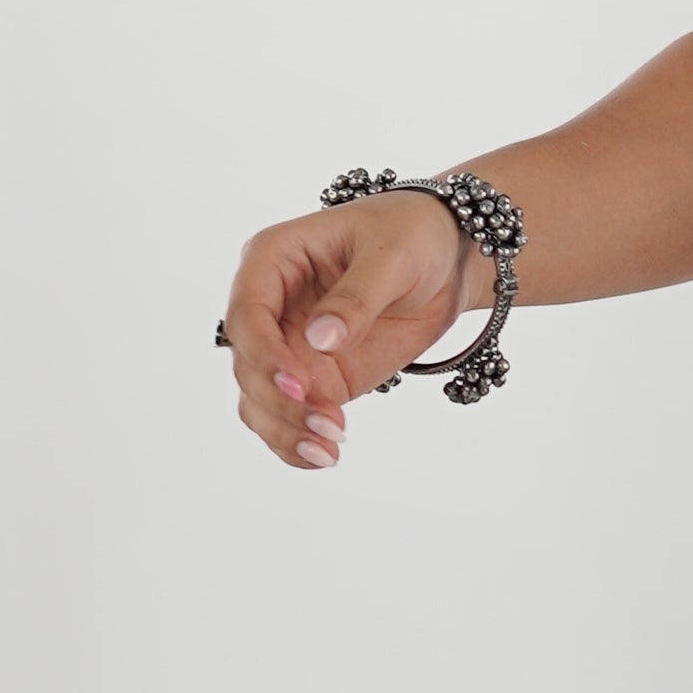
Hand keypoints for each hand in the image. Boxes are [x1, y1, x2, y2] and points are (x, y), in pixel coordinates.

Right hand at [214, 182, 477, 468]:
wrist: (445, 260)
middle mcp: (269, 306)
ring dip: (285, 431)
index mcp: (272, 260)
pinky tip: (322, 457)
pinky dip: (296, 442)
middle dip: (281, 403)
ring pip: (258, 399)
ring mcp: (287, 346)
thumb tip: (318, 340)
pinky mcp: (312, 377)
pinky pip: (287, 417)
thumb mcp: (391, 256)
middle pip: (248, 365)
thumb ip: (356, 298)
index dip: (265, 354)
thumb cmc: (410, 235)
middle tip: (329, 426)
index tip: (298, 386)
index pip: (247, 313)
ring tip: (329, 452)